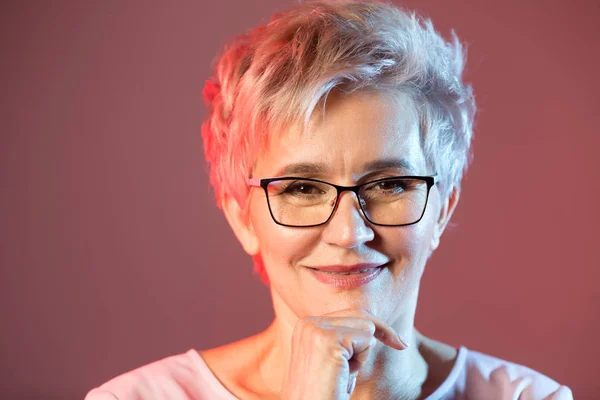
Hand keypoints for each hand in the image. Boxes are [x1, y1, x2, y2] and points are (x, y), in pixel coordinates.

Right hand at [280, 308, 408, 399]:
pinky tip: (342, 375)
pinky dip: (361, 361)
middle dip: (373, 339)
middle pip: (361, 315)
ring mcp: (316, 330)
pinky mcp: (328, 340)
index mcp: (306, 326)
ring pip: (366, 325)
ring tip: (341, 373)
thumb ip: (345, 339)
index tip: (399, 343)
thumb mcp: (335, 361)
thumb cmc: (326, 393)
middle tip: (368, 362)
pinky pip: (367, 339)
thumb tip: (376, 328)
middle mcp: (308, 323)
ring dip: (362, 353)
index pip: (350, 313)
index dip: (374, 329)